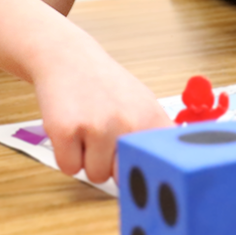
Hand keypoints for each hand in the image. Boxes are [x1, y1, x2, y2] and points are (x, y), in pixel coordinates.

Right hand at [33, 49, 169, 183]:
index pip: (163, 167)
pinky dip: (67, 155)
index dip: (150, 175)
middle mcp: (128, 123)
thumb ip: (154, 137)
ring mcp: (98, 127)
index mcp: (152, 119)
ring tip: (87, 128)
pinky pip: (70, 167)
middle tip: (105, 138)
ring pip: (96, 175)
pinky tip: (71, 129)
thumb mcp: (143, 103)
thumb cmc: (105, 84)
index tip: (148, 178)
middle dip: (112, 166)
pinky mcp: (66, 130)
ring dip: (88, 159)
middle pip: (124, 177)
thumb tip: (169, 171)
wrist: (69, 56)